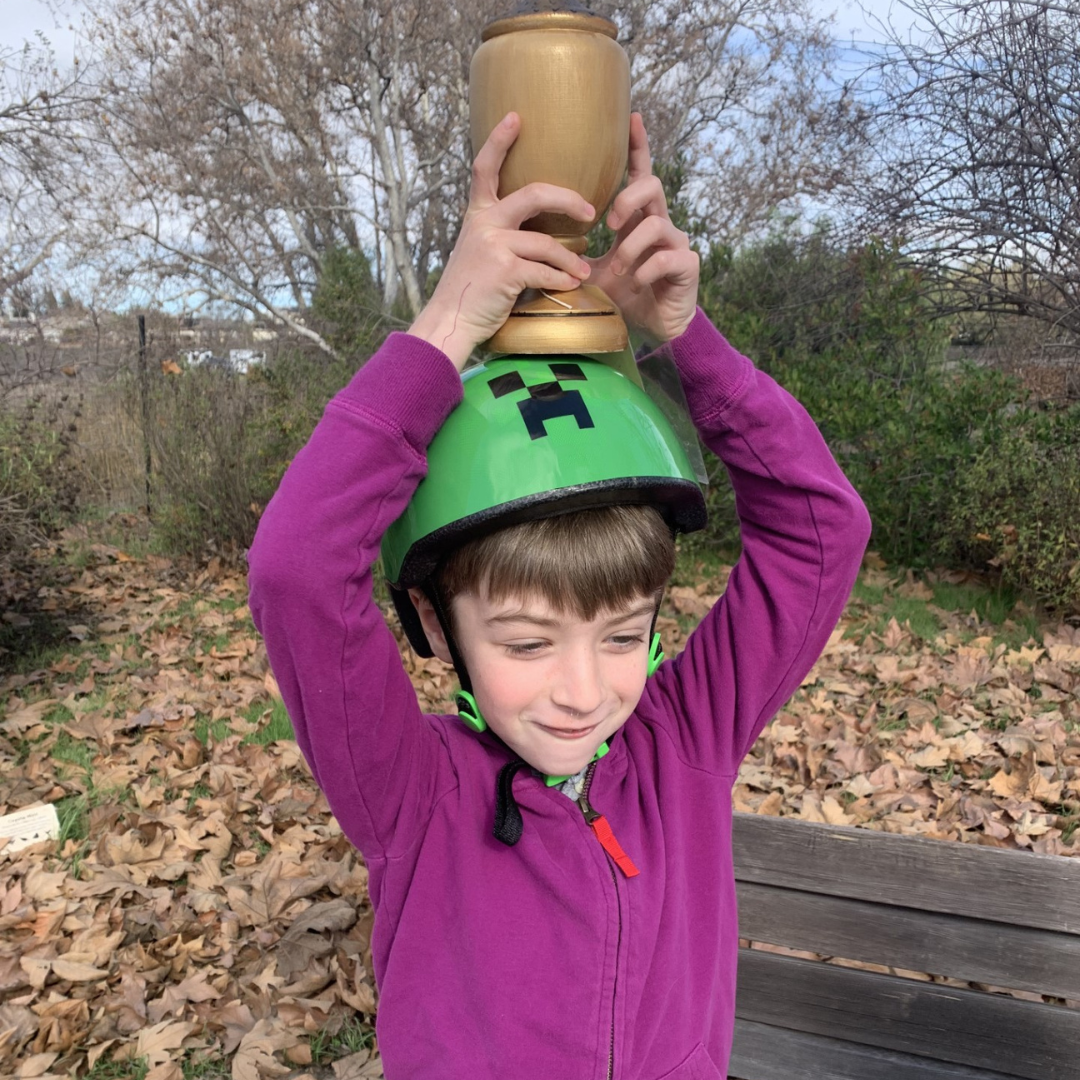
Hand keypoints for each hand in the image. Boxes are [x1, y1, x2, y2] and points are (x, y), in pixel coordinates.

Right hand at [407, 113, 595, 370]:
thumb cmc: (469, 291)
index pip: (484, 168)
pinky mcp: (505, 270)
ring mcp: (493, 245)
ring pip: (546, 243)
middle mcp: (484, 224)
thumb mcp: (477, 252)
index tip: (516, 117)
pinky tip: (570, 286)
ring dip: (569, 259)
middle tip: (589, 211)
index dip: (499, 140)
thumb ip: (500, 234)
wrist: (450, 321)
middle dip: (567, 199)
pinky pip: (544, 270)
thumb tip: (535, 230)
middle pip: (533, 194)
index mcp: (477, 216)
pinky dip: (560, 280)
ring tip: (582, 270)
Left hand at [585, 114, 698, 343]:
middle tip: (609, 224)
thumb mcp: (593, 271)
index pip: (640, 175)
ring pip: (657, 225)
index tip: (632, 117)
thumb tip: (535, 239)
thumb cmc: (625, 297)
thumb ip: (576, 252)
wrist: (654, 329)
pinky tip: (636, 284)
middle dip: (628, 199)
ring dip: (631, 247)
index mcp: (638, 221)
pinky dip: (645, 271)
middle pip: (653, 187)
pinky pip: (666, 258)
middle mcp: (660, 225)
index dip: (638, 147)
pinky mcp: (686, 266)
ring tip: (619, 270)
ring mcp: (676, 244)